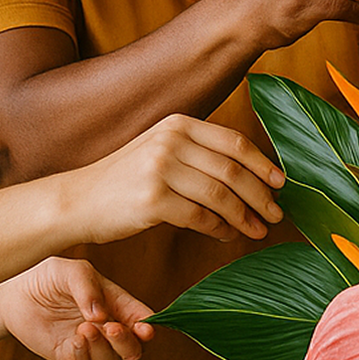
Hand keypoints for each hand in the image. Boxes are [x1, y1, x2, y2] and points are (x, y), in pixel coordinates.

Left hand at [0, 256, 156, 359]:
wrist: (16, 292)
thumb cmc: (50, 277)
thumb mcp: (73, 271)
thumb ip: (89, 288)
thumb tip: (100, 316)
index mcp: (118, 304)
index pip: (142, 320)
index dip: (148, 327)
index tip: (145, 328)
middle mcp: (107, 327)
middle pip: (133, 348)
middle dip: (127, 342)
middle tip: (112, 328)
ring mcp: (89, 344)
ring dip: (103, 348)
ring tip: (85, 327)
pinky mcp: (68, 355)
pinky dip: (84, 353)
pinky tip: (76, 338)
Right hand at [71, 114, 285, 245]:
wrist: (77, 201)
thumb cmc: (124, 181)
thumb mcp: (159, 150)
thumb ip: (198, 154)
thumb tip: (250, 174)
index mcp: (177, 124)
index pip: (233, 142)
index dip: (262, 164)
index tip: (281, 183)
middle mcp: (170, 141)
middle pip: (232, 169)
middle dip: (260, 194)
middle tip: (276, 213)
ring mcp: (160, 169)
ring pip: (221, 195)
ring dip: (246, 215)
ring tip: (258, 229)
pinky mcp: (152, 200)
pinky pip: (201, 217)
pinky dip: (221, 228)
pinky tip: (229, 235)